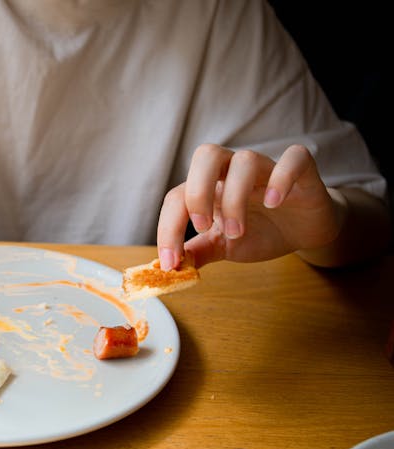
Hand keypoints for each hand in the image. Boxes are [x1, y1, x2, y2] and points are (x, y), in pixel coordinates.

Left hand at [156, 143, 344, 269]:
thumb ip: (197, 253)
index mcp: (209, 187)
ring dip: (235, 197)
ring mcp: (267, 168)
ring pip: (245, 160)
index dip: (168, 228)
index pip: (178, 196)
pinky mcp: (301, 171)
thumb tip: (169, 269)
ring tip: (237, 232)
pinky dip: (282, 178)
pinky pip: (294, 158)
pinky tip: (274, 202)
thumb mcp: (223, 247)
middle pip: (206, 156)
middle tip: (202, 228)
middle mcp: (233, 171)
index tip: (170, 262)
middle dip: (197, 194)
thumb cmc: (260, 232)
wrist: (304, 231)